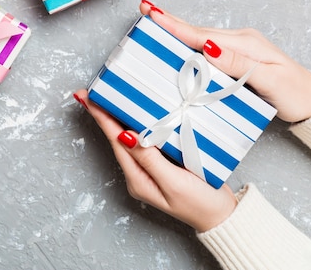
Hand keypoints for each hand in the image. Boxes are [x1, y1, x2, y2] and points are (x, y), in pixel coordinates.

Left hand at [73, 90, 236, 232]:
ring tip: (107, 96)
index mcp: (137, 178)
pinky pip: (149, 138)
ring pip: (133, 136)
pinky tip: (138, 111)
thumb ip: (149, 159)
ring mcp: (152, 167)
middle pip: (119, 138)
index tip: (87, 98)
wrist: (224, 218)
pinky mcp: (166, 162)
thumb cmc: (200, 205)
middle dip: (105, 114)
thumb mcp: (172, 182)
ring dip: (120, 116)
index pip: (116, 141)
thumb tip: (124, 135)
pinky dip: (142, 122)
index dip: (102, 118)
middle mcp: (140, 172)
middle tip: (89, 92)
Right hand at [139, 0, 310, 122]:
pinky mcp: (234, 62)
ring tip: (152, 25)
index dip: (175, 25)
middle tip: (144, 11)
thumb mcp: (270, 79)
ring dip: (175, 35)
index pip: (202, 35)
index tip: (153, 13)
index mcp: (243, 43)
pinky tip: (175, 49)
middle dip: (169, 24)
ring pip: (198, 42)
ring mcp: (235, 51)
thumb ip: (238, 63)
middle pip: (196, 33)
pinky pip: (204, 54)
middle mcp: (237, 42)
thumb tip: (208, 48)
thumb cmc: (294, 93)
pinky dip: (186, 49)